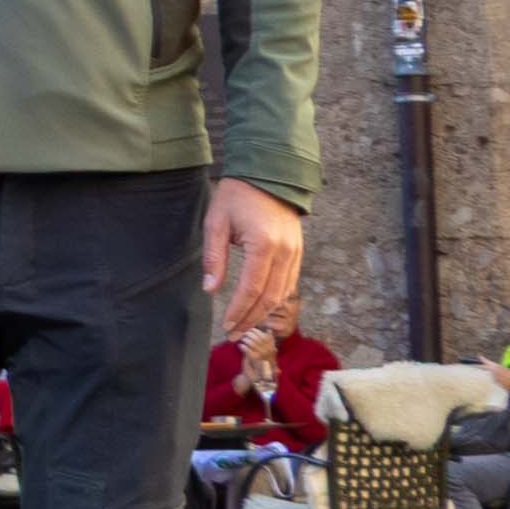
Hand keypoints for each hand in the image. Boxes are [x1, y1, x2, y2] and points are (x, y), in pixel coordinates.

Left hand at [200, 177, 305, 325]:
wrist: (269, 174)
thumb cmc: (238, 196)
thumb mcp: (217, 222)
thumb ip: (215, 257)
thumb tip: (211, 289)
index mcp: (263, 245)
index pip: (251, 289)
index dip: (238, 311)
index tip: (226, 326)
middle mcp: (284, 253)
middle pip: (269, 297)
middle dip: (251, 319)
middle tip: (234, 334)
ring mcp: (295, 253)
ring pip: (282, 293)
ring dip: (264, 313)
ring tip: (245, 326)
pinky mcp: (298, 252)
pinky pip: (289, 282)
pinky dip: (275, 299)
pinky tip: (261, 308)